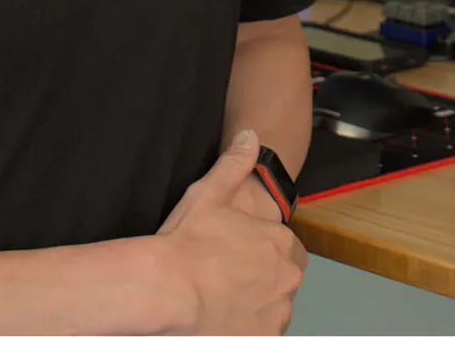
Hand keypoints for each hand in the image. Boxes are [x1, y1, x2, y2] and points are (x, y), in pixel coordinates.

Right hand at [155, 130, 305, 334]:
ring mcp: (276, 315)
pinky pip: (261, 334)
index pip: (288, 251)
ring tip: (222, 304)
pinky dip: (247, 330)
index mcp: (281, 245)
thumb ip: (234, 164)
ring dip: (256, 308)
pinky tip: (222, 324)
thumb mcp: (209, 193)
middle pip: (282, 283)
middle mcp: (286, 281)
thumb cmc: (186, 243)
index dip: (263, 254)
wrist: (166, 289)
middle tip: (227, 282)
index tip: (239, 258)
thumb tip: (250, 138)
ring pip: (273, 311)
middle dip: (262, 282)